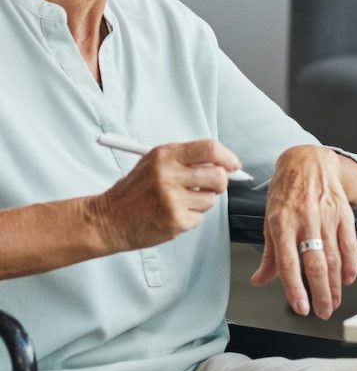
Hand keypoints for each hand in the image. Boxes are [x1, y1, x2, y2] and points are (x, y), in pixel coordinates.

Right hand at [92, 139, 239, 252]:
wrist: (108, 219)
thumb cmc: (134, 191)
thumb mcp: (154, 163)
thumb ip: (186, 160)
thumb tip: (223, 163)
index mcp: (165, 155)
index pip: (209, 148)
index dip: (227, 157)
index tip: (234, 165)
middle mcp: (169, 175)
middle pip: (218, 176)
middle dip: (220, 182)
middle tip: (211, 186)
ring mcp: (172, 199)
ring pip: (211, 199)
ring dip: (203, 202)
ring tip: (181, 201)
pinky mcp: (175, 221)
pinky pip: (199, 218)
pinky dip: (191, 218)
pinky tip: (172, 214)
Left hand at [250, 145, 356, 319]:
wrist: (307, 160)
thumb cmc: (286, 188)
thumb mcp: (269, 218)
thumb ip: (269, 253)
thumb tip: (260, 279)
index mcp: (282, 222)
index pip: (288, 262)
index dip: (295, 288)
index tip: (301, 307)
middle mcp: (305, 220)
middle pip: (315, 263)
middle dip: (321, 293)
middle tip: (323, 311)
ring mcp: (326, 216)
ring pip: (334, 257)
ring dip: (336, 284)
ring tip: (334, 301)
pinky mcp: (343, 213)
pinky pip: (350, 243)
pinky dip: (351, 264)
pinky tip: (349, 278)